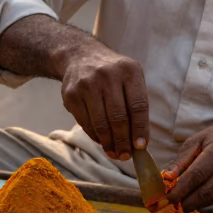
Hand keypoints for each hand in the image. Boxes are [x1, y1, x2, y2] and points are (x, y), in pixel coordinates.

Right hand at [60, 43, 149, 160]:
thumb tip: (139, 141)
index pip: (138, 106)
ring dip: (109, 143)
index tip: (141, 146)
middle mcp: (107, 75)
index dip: (140, 129)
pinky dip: (95, 136)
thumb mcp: (130, 78)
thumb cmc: (113, 73)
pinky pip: (85, 123)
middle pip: (118, 117)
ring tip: (115, 153)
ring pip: (100, 123)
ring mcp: (86, 84)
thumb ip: (136, 105)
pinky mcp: (71, 95)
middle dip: (123, 141)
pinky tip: (102, 141)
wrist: (79, 56)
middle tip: (126, 156)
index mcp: (129, 71)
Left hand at [164, 117, 212, 211]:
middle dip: (187, 200)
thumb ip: (181, 160)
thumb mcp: (196, 141)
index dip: (182, 188)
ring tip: (183, 202)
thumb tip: (167, 178)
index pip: (198, 174)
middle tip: (174, 204)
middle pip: (206, 190)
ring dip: (196, 204)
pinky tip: (197, 200)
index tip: (169, 197)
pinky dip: (206, 202)